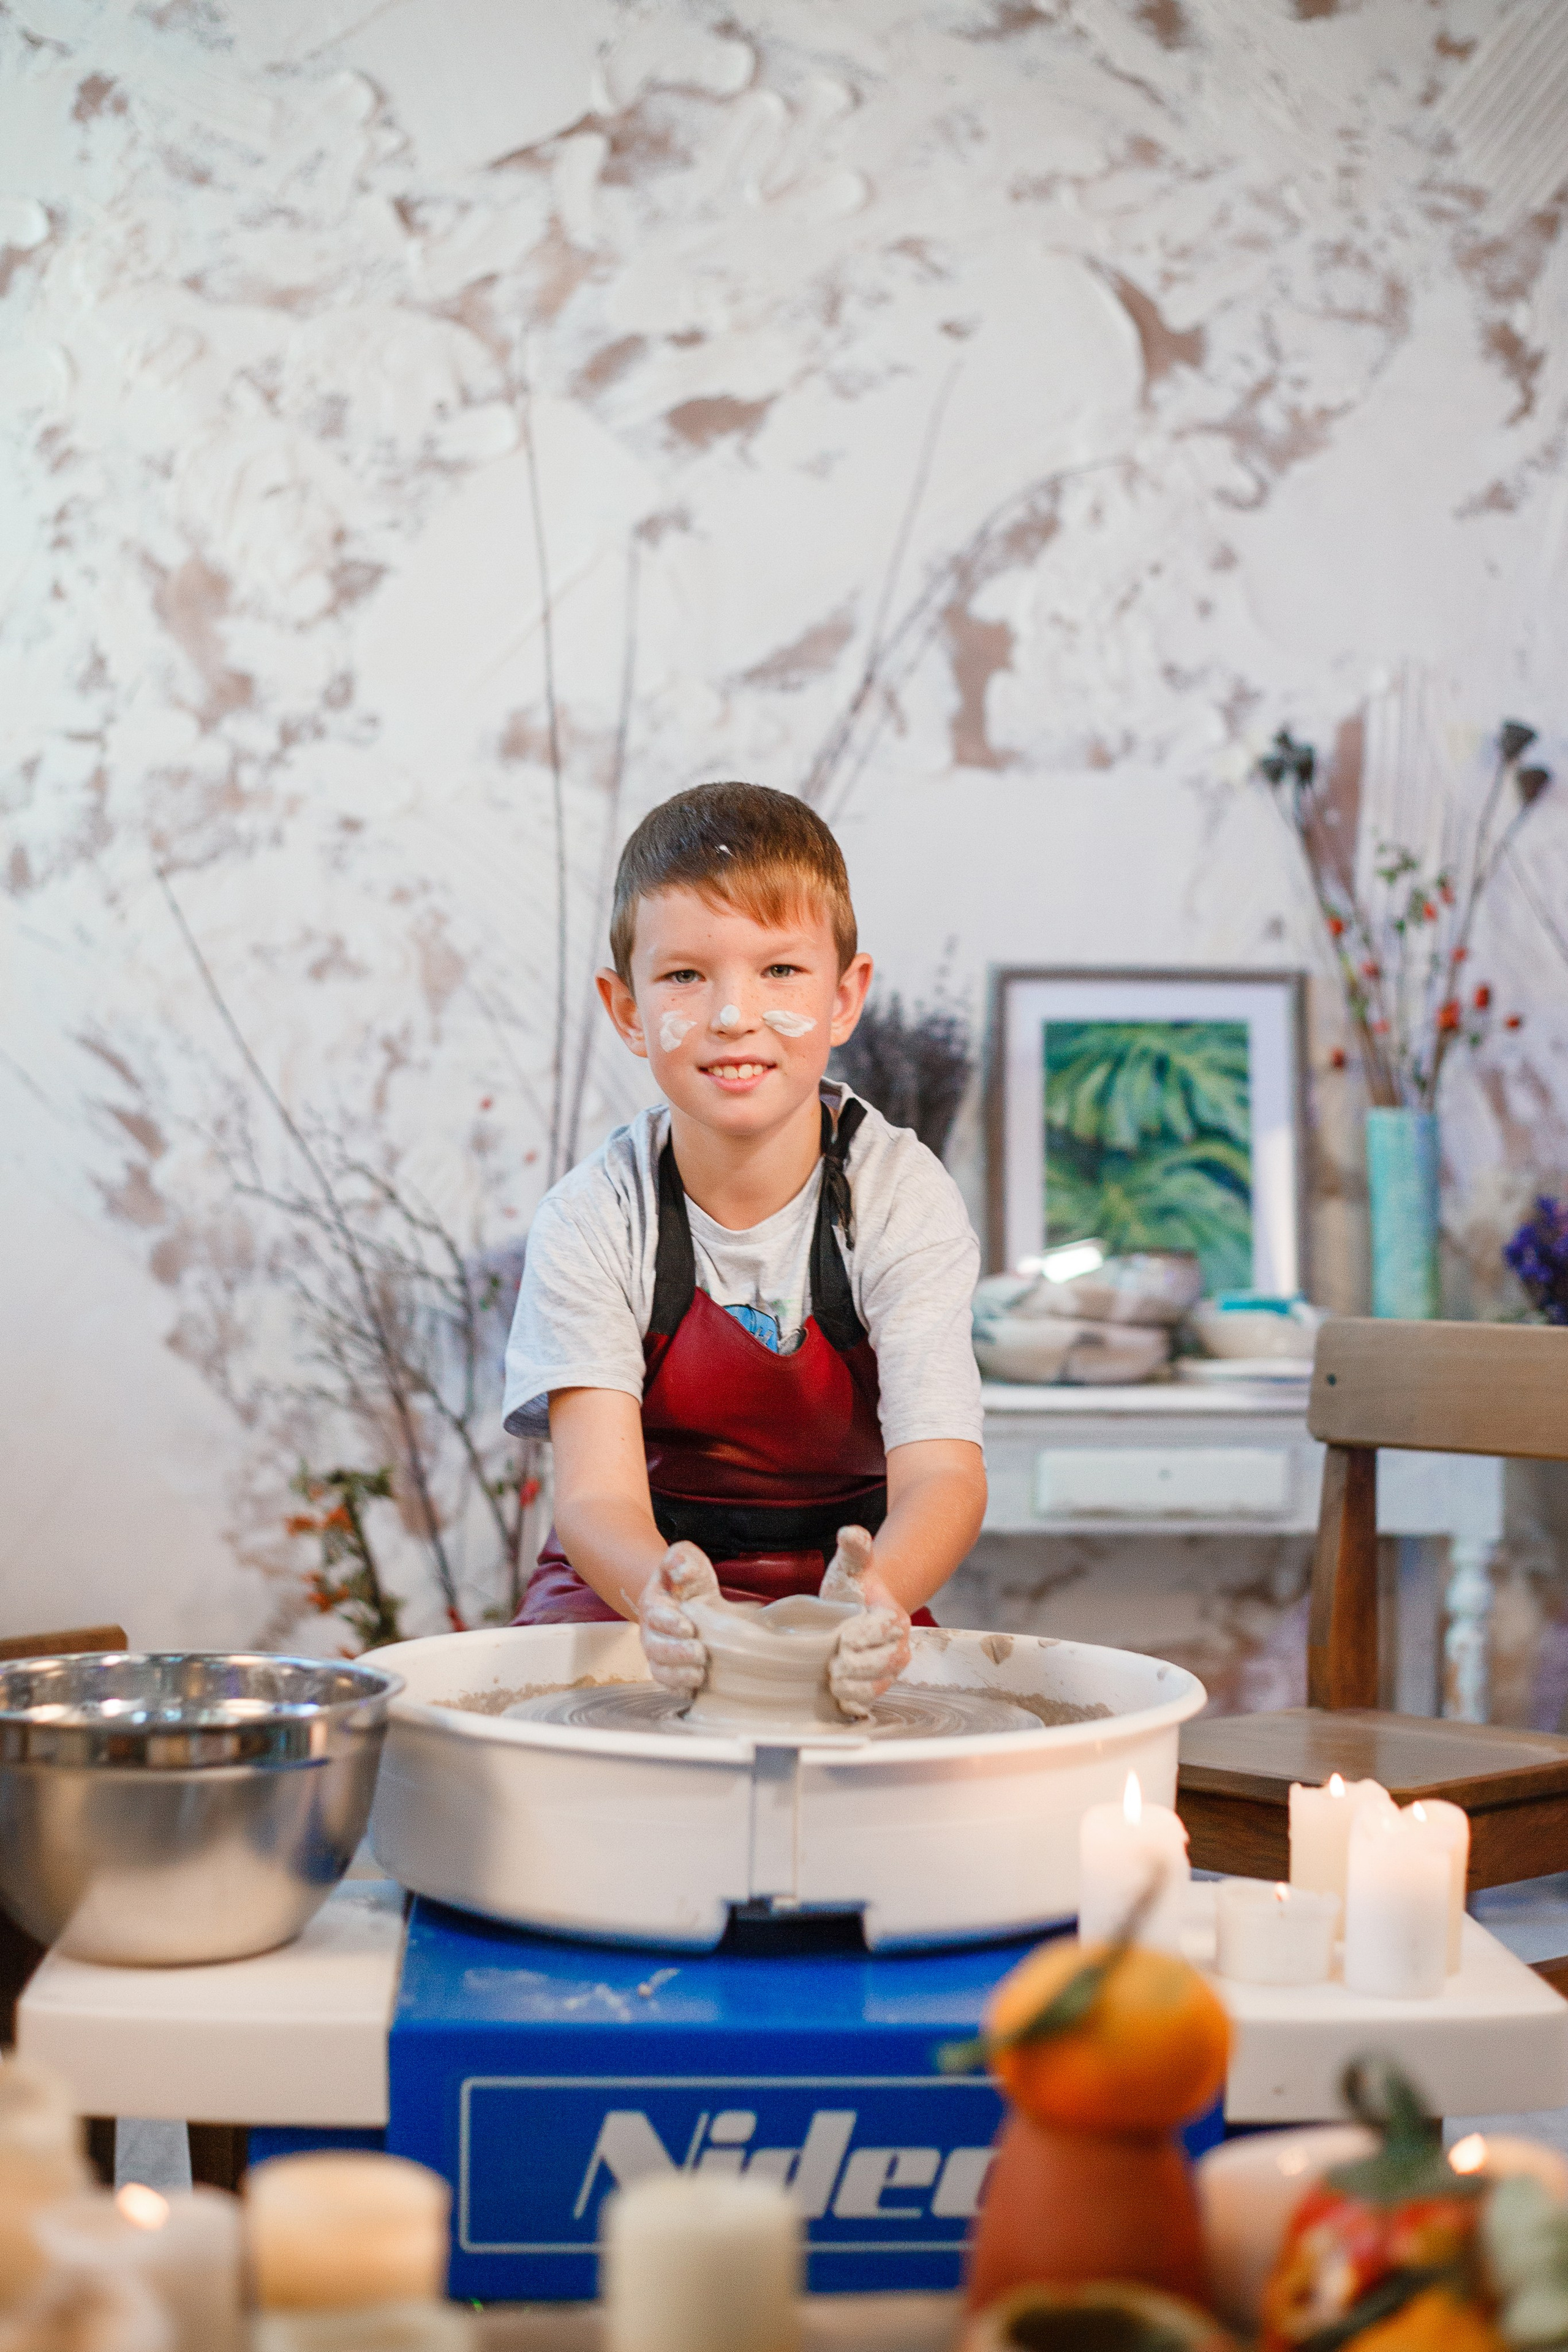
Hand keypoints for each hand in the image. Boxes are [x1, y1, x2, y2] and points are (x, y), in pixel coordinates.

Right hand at [633, 1543, 718, 1695]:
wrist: (690, 1597)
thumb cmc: (688, 1579)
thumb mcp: (687, 1558)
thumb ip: (680, 1558)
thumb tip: (680, 1569)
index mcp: (654, 1604)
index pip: (655, 1615)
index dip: (669, 1623)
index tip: (689, 1626)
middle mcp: (652, 1632)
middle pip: (655, 1647)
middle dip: (676, 1653)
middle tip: (699, 1652)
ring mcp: (660, 1653)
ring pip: (659, 1670)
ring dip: (678, 1675)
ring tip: (699, 1674)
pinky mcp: (672, 1669)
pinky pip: (669, 1685)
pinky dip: (679, 1690)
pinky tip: (694, 1691)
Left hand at [821, 1524, 911, 1718]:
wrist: (853, 1610)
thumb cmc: (852, 1589)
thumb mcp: (851, 1566)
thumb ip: (855, 1548)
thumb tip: (851, 1533)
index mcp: (896, 1617)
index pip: (882, 1630)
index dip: (860, 1635)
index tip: (841, 1635)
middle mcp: (899, 1647)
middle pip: (882, 1663)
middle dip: (854, 1663)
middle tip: (831, 1660)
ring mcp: (888, 1671)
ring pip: (876, 1685)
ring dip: (851, 1685)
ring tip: (831, 1676)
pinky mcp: (875, 1687)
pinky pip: (867, 1702)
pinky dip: (851, 1701)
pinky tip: (835, 1693)